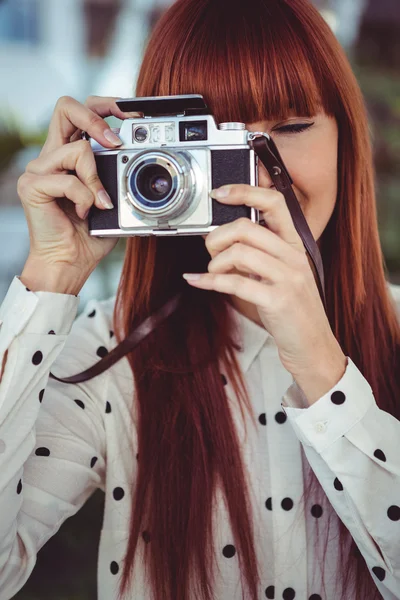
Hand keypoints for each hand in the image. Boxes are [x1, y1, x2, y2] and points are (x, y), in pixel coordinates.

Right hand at [17, 95, 139, 289]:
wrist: (70, 262)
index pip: (80, 113)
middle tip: (116, 142)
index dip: (106, 106)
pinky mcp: (32, 185)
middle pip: (66, 107)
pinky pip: (68, 180)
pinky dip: (85, 198)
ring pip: (77, 148)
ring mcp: (39, 169)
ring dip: (96, 179)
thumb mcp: (112, 200)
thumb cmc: (89, 235)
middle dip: (97, 117)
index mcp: (69, 156)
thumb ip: (118, 178)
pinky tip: (84, 213)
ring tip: (100, 203)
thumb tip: (140, 157)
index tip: (132, 115)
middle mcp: (51, 157)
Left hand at [183, 184, 345, 382]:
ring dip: (215, 262)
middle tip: (210, 249)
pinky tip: (198, 280)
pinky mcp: (277, 301)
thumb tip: (222, 236)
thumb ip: (258, 253)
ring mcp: (288, 279)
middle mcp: (294, 257)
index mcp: (295, 245)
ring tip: (212, 272)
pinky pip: (234, 283)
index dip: (245, 192)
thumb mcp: (280, 274)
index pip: (275, 203)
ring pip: (239, 253)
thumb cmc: (292, 308)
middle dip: (218, 236)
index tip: (220, 193)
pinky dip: (209, 281)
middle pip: (247, 227)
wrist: (312, 344)